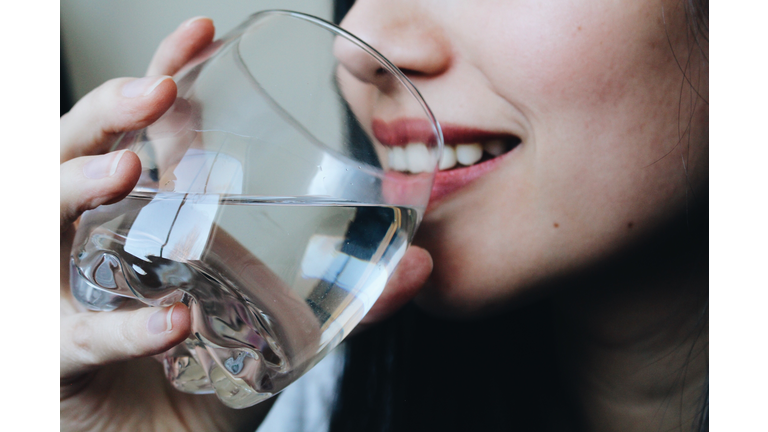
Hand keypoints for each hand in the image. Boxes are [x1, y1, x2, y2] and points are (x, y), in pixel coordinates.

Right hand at [60, 17, 431, 431]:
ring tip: (131, 171)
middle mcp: (97, 241)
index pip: (141, 130)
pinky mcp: (51, 355)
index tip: (201, 34)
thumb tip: (421, 266)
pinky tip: (171, 319)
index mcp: (150, 217)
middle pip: (71, 151)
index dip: (160, 75)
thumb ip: (350, 297)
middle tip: (158, 93)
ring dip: (77, 185)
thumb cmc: (217, 376)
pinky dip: (121, 325)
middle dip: (106, 113)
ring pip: (40, 219)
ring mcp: (62, 291)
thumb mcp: (286, 325)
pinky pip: (74, 332)